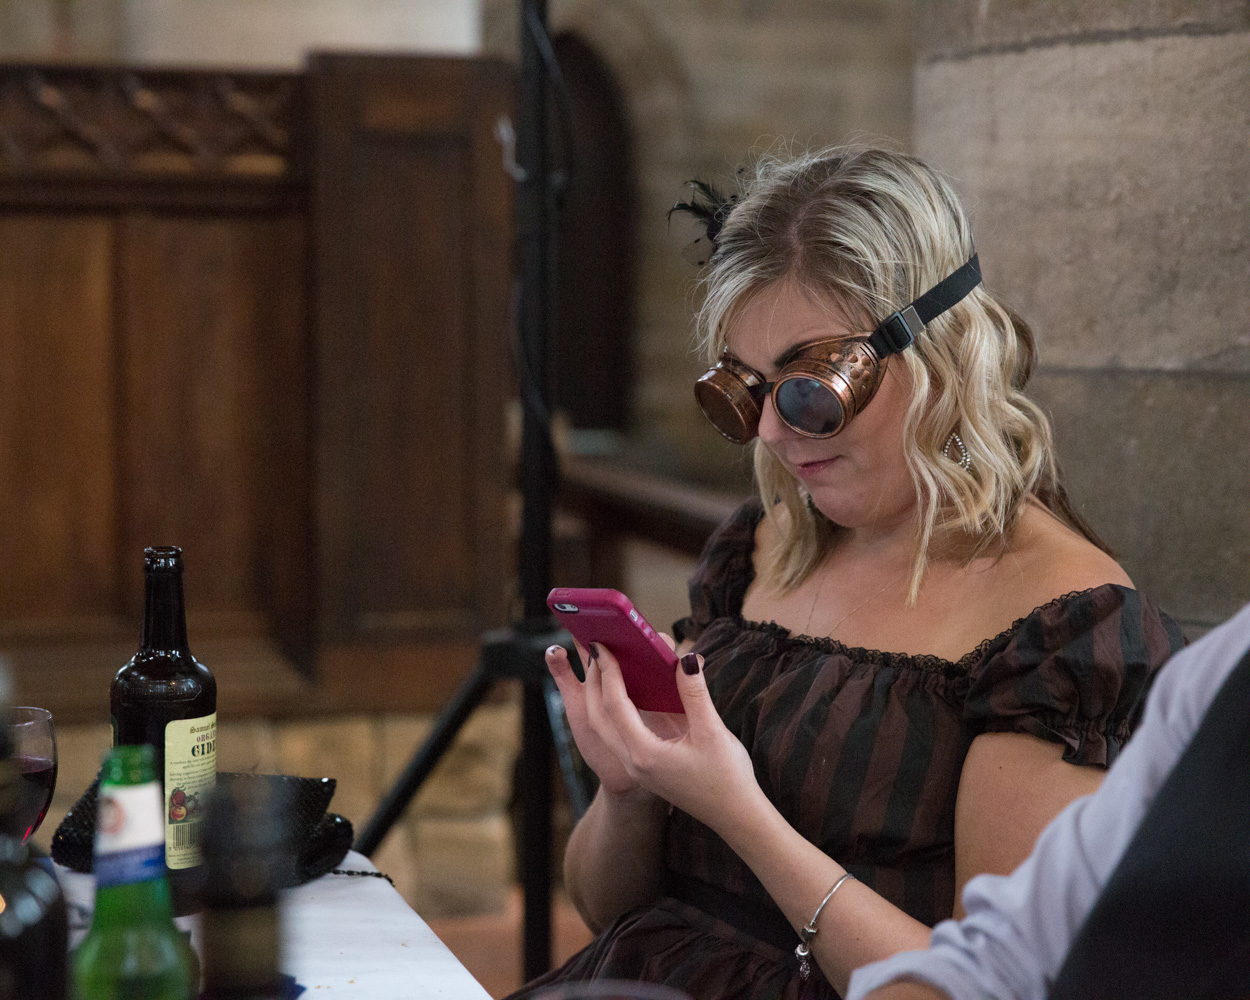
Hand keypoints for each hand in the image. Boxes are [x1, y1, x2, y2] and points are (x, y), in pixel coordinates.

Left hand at [591, 643, 761, 834]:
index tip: (603, 646)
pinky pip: (621, 735)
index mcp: (645, 754)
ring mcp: (639, 768)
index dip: (608, 673)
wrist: (736, 817)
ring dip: (602, 698)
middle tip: (597, 651)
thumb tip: (687, 659)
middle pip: (599, 718)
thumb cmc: (727, 778)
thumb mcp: (712, 732)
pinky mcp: (647, 768)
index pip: (616, 706)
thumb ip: (695, 694)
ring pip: (607, 728)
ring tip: (606, 668)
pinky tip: (629, 693)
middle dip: (596, 683)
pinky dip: (617, 711)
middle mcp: (634, 763)